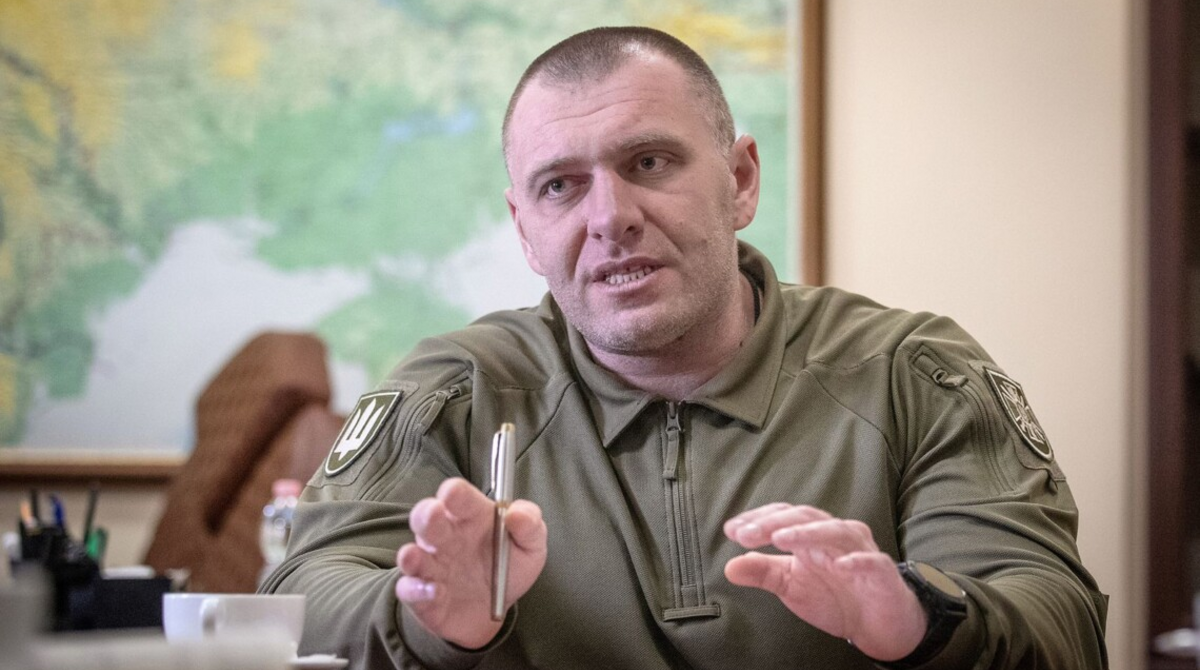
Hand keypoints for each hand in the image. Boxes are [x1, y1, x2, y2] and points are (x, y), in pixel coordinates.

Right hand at [395, 478, 547, 648]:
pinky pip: (410, 589)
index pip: (457, 495)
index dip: (454, 492)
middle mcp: (445, 536)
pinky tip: (435, 591)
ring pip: (410, 554)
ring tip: (415, 556)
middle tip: (433, 513)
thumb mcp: (531, 546)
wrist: (496, 612)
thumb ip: (529, 524)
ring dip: (411, 555)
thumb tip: (516, 514)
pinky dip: (417, 590)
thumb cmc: (509, 568)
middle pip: (426, 517)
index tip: (454, 493)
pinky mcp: (421, 595)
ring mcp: (430, 565)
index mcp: (470, 516)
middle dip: (426, 513)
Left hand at [723, 503, 926, 661]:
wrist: (877, 624)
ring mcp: (860, 550)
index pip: (783, 516)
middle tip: (746, 534)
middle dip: (774, 524)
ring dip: (807, 533)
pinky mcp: (882, 572)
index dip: (758, 519)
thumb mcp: (791, 586)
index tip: (731, 530)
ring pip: (835, 531)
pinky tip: (840, 565)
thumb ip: (762, 573)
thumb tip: (729, 567)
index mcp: (811, 534)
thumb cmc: (834, 596)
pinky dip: (856, 560)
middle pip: (805, 517)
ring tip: (781, 538)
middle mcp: (835, 535)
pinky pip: (870, 561)